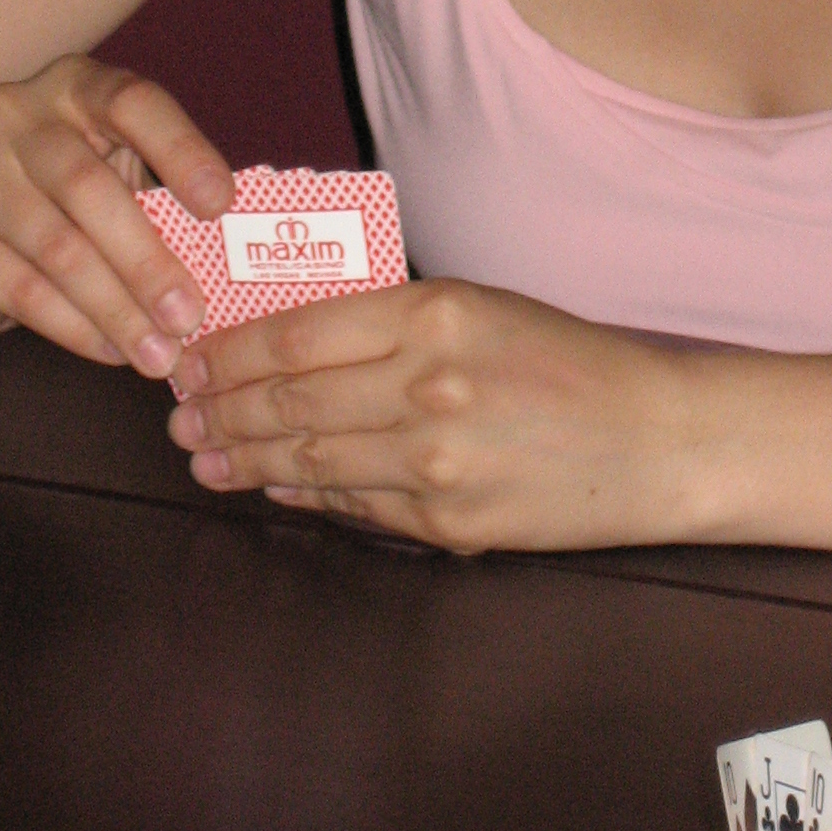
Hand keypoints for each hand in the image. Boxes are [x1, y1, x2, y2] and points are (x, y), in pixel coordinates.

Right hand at [0, 54, 232, 377]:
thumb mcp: (114, 165)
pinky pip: (23, 292)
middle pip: (87, 188)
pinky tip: (113, 350)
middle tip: (189, 316)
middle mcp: (15, 116)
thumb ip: (159, 191)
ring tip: (160, 351)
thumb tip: (226, 253)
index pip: (132, 103)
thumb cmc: (69, 186)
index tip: (221, 206)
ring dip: (117, 310)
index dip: (181, 151)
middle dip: (146, 261)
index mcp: (75, 84)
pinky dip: (77, 328)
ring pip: (57, 250)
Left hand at [166, 276, 689, 549]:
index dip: (230, 350)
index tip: (191, 357)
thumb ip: (389, 320)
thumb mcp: (479, 306)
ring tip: (203, 456)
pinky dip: (304, 493)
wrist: (654, 438)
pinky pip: (354, 506)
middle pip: (288, 399)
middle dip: (220, 408)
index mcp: (434, 311)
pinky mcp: (448, 523)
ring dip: (244, 458)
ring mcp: (435, 461)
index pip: (297, 332)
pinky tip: (272, 485)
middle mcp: (427, 384)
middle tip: (177, 414)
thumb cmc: (568, 361)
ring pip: (309, 457)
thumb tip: (288, 342)